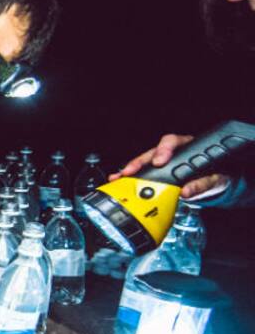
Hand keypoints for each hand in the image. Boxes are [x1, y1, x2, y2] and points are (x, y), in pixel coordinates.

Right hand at [109, 132, 231, 199]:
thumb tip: (186, 191)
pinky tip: (121, 181)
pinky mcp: (157, 172)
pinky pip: (142, 173)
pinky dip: (130, 179)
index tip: (159, 161)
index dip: (163, 150)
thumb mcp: (214, 179)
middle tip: (130, 172)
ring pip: (143, 163)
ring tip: (119, 178)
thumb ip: (202, 184)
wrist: (215, 179)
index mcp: (187, 146)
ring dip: (130, 171)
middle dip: (138, 162)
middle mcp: (172, 152)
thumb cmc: (215, 173)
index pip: (172, 142)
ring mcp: (162, 162)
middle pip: (151, 152)